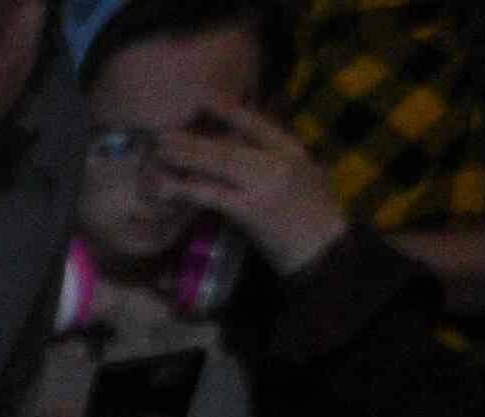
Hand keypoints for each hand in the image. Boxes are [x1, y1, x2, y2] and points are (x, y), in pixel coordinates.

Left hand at [159, 98, 349, 269]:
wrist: (324, 249)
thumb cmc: (317, 215)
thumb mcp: (308, 175)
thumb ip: (282, 159)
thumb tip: (253, 147)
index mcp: (293, 151)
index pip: (259, 124)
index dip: (231, 111)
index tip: (205, 99)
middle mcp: (278, 162)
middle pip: (230, 145)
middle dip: (195, 139)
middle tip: (163, 133)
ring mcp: (264, 185)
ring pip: (219, 164)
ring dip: (186, 157)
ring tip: (159, 152)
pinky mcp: (250, 210)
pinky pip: (212, 195)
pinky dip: (187, 189)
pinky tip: (166, 186)